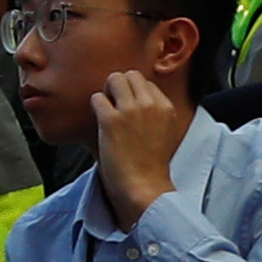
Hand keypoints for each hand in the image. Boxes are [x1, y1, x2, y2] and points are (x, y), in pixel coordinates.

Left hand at [89, 59, 192, 214]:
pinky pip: (97, 98)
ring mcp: (131, 110)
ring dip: (107, 92)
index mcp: (166, 107)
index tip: (129, 109)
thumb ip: (154, 113)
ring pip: (114, 79)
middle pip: (130, 75)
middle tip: (114, 105)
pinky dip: (96, 108)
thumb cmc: (150, 164)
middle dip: (119, 87)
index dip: (133, 94)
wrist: (144, 186)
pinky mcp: (112, 120)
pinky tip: (100, 122)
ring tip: (107, 111)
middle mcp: (150, 104)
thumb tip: (135, 98)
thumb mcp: (164, 132)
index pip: (146, 83)